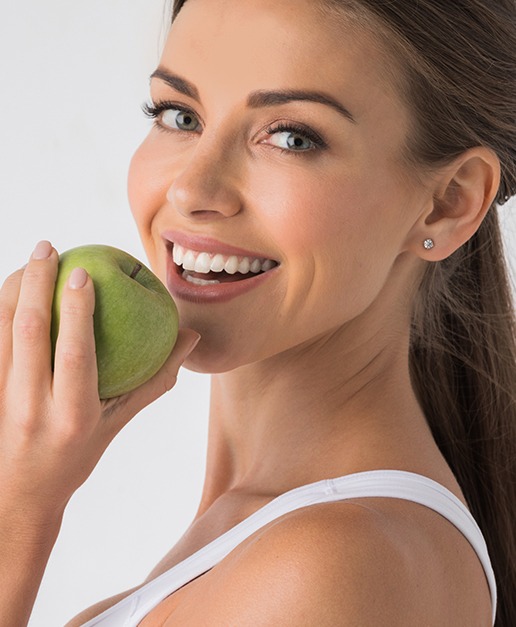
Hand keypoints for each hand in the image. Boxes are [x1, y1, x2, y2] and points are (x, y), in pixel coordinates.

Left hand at [0, 240, 199, 517]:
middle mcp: (32, 408)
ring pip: (0, 334)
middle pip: (29, 332)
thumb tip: (189, 338)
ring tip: (28, 261)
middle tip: (47, 249)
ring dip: (10, 292)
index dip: (77, 310)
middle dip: (35, 283)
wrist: (18, 494)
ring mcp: (0, 401)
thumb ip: (153, 380)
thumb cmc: (75, 456)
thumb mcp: (117, 423)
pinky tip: (7, 292)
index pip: (74, 354)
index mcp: (73, 416)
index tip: (81, 272)